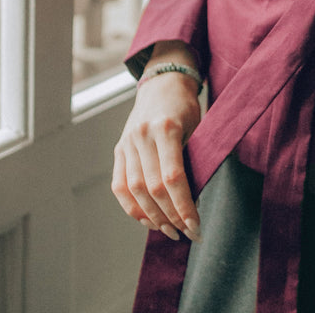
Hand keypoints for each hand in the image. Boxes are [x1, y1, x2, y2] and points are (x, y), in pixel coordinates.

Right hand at [112, 51, 203, 241]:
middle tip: (186, 232)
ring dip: (152, 217)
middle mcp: (142, 136)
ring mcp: (127, 143)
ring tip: (169, 230)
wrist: (162, 82)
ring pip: (134, 190)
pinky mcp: (119, 149)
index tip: (196, 225)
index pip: (173, 178)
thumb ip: (191, 159)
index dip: (184, 206)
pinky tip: (147, 219)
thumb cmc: (185, 106)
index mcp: (165, 128)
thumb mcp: (196, 126)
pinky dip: (132, 207)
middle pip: (152, 188)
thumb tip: (192, 203)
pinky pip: (120, 185)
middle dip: (171, 216)